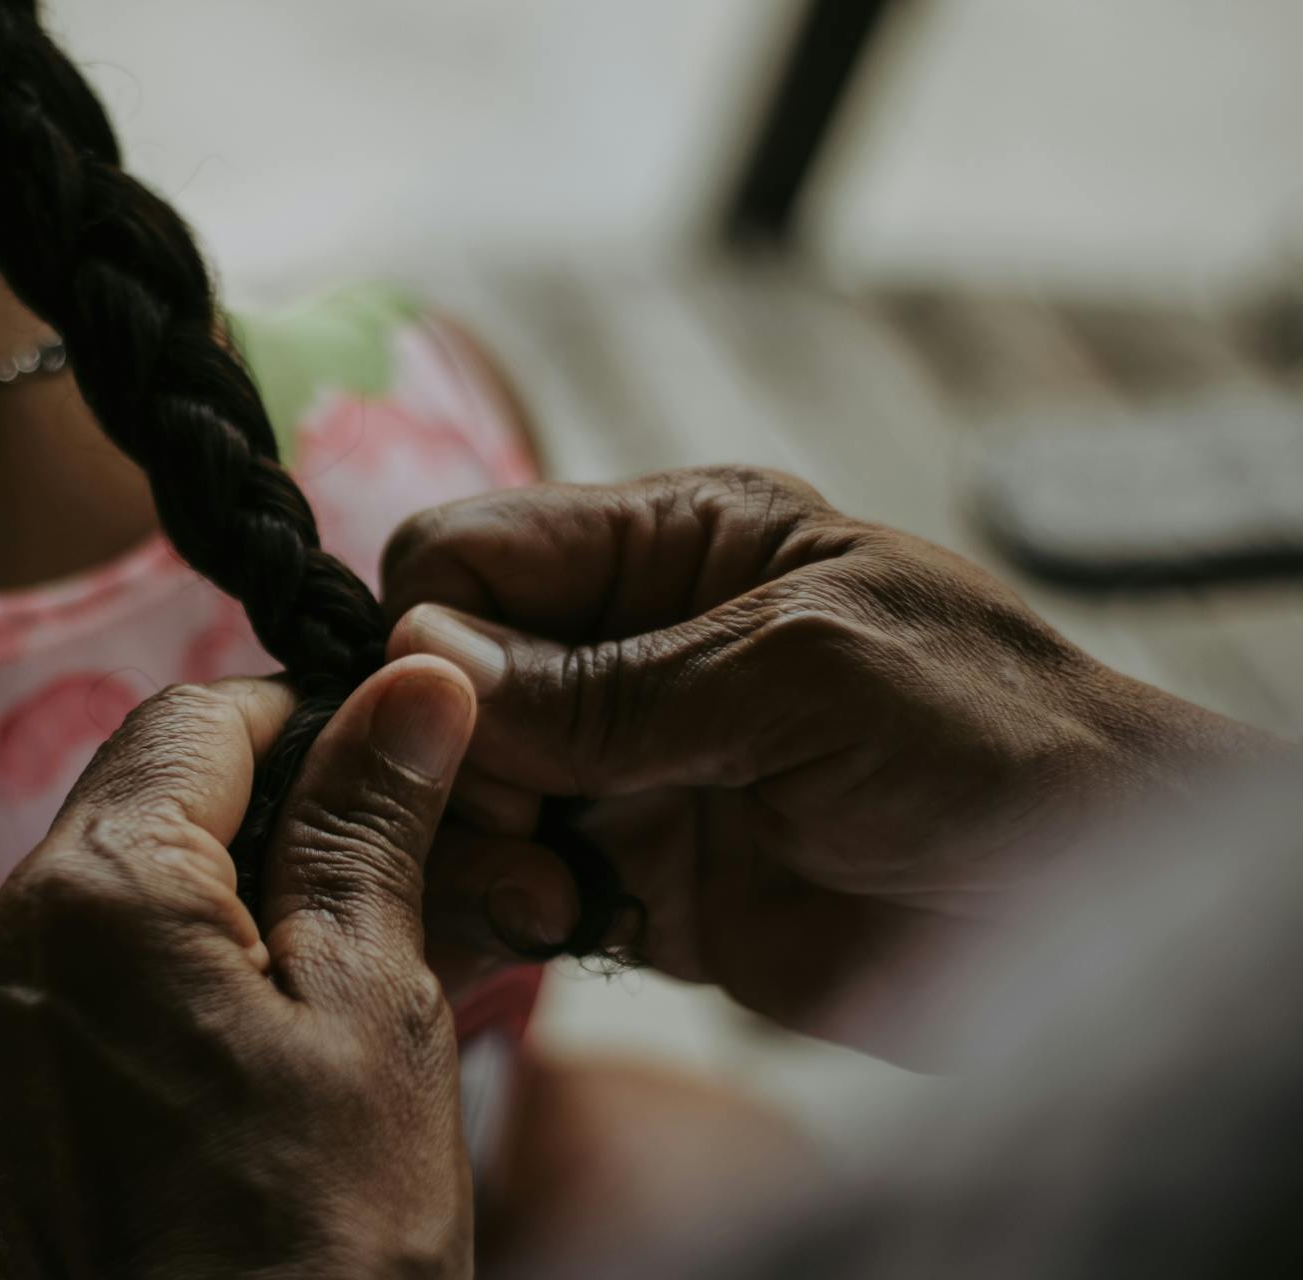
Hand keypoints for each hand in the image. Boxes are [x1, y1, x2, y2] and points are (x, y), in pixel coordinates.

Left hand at [0, 660, 480, 1278]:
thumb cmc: (319, 1249)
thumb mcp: (373, 1010)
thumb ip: (370, 825)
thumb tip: (414, 682)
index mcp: (90, 896)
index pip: (196, 720)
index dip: (307, 723)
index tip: (391, 770)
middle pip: (142, 808)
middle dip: (275, 824)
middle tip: (400, 888)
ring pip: (101, 905)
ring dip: (218, 912)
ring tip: (337, 988)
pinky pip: (55, 1003)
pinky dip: (148, 996)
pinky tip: (241, 1067)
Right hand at [386, 468, 1281, 1057]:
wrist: (1099, 907)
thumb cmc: (987, 735)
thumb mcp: (795, 672)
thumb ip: (608, 684)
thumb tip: (422, 659)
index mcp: (674, 548)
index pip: (475, 553)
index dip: (431, 627)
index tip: (447, 719)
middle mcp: (634, 654)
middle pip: (450, 684)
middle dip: (453, 755)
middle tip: (512, 823)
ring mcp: (632, 774)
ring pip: (468, 794)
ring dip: (476, 844)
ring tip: (547, 895)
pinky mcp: (642, 884)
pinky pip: (519, 889)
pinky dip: (507, 911)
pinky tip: (555, 926)